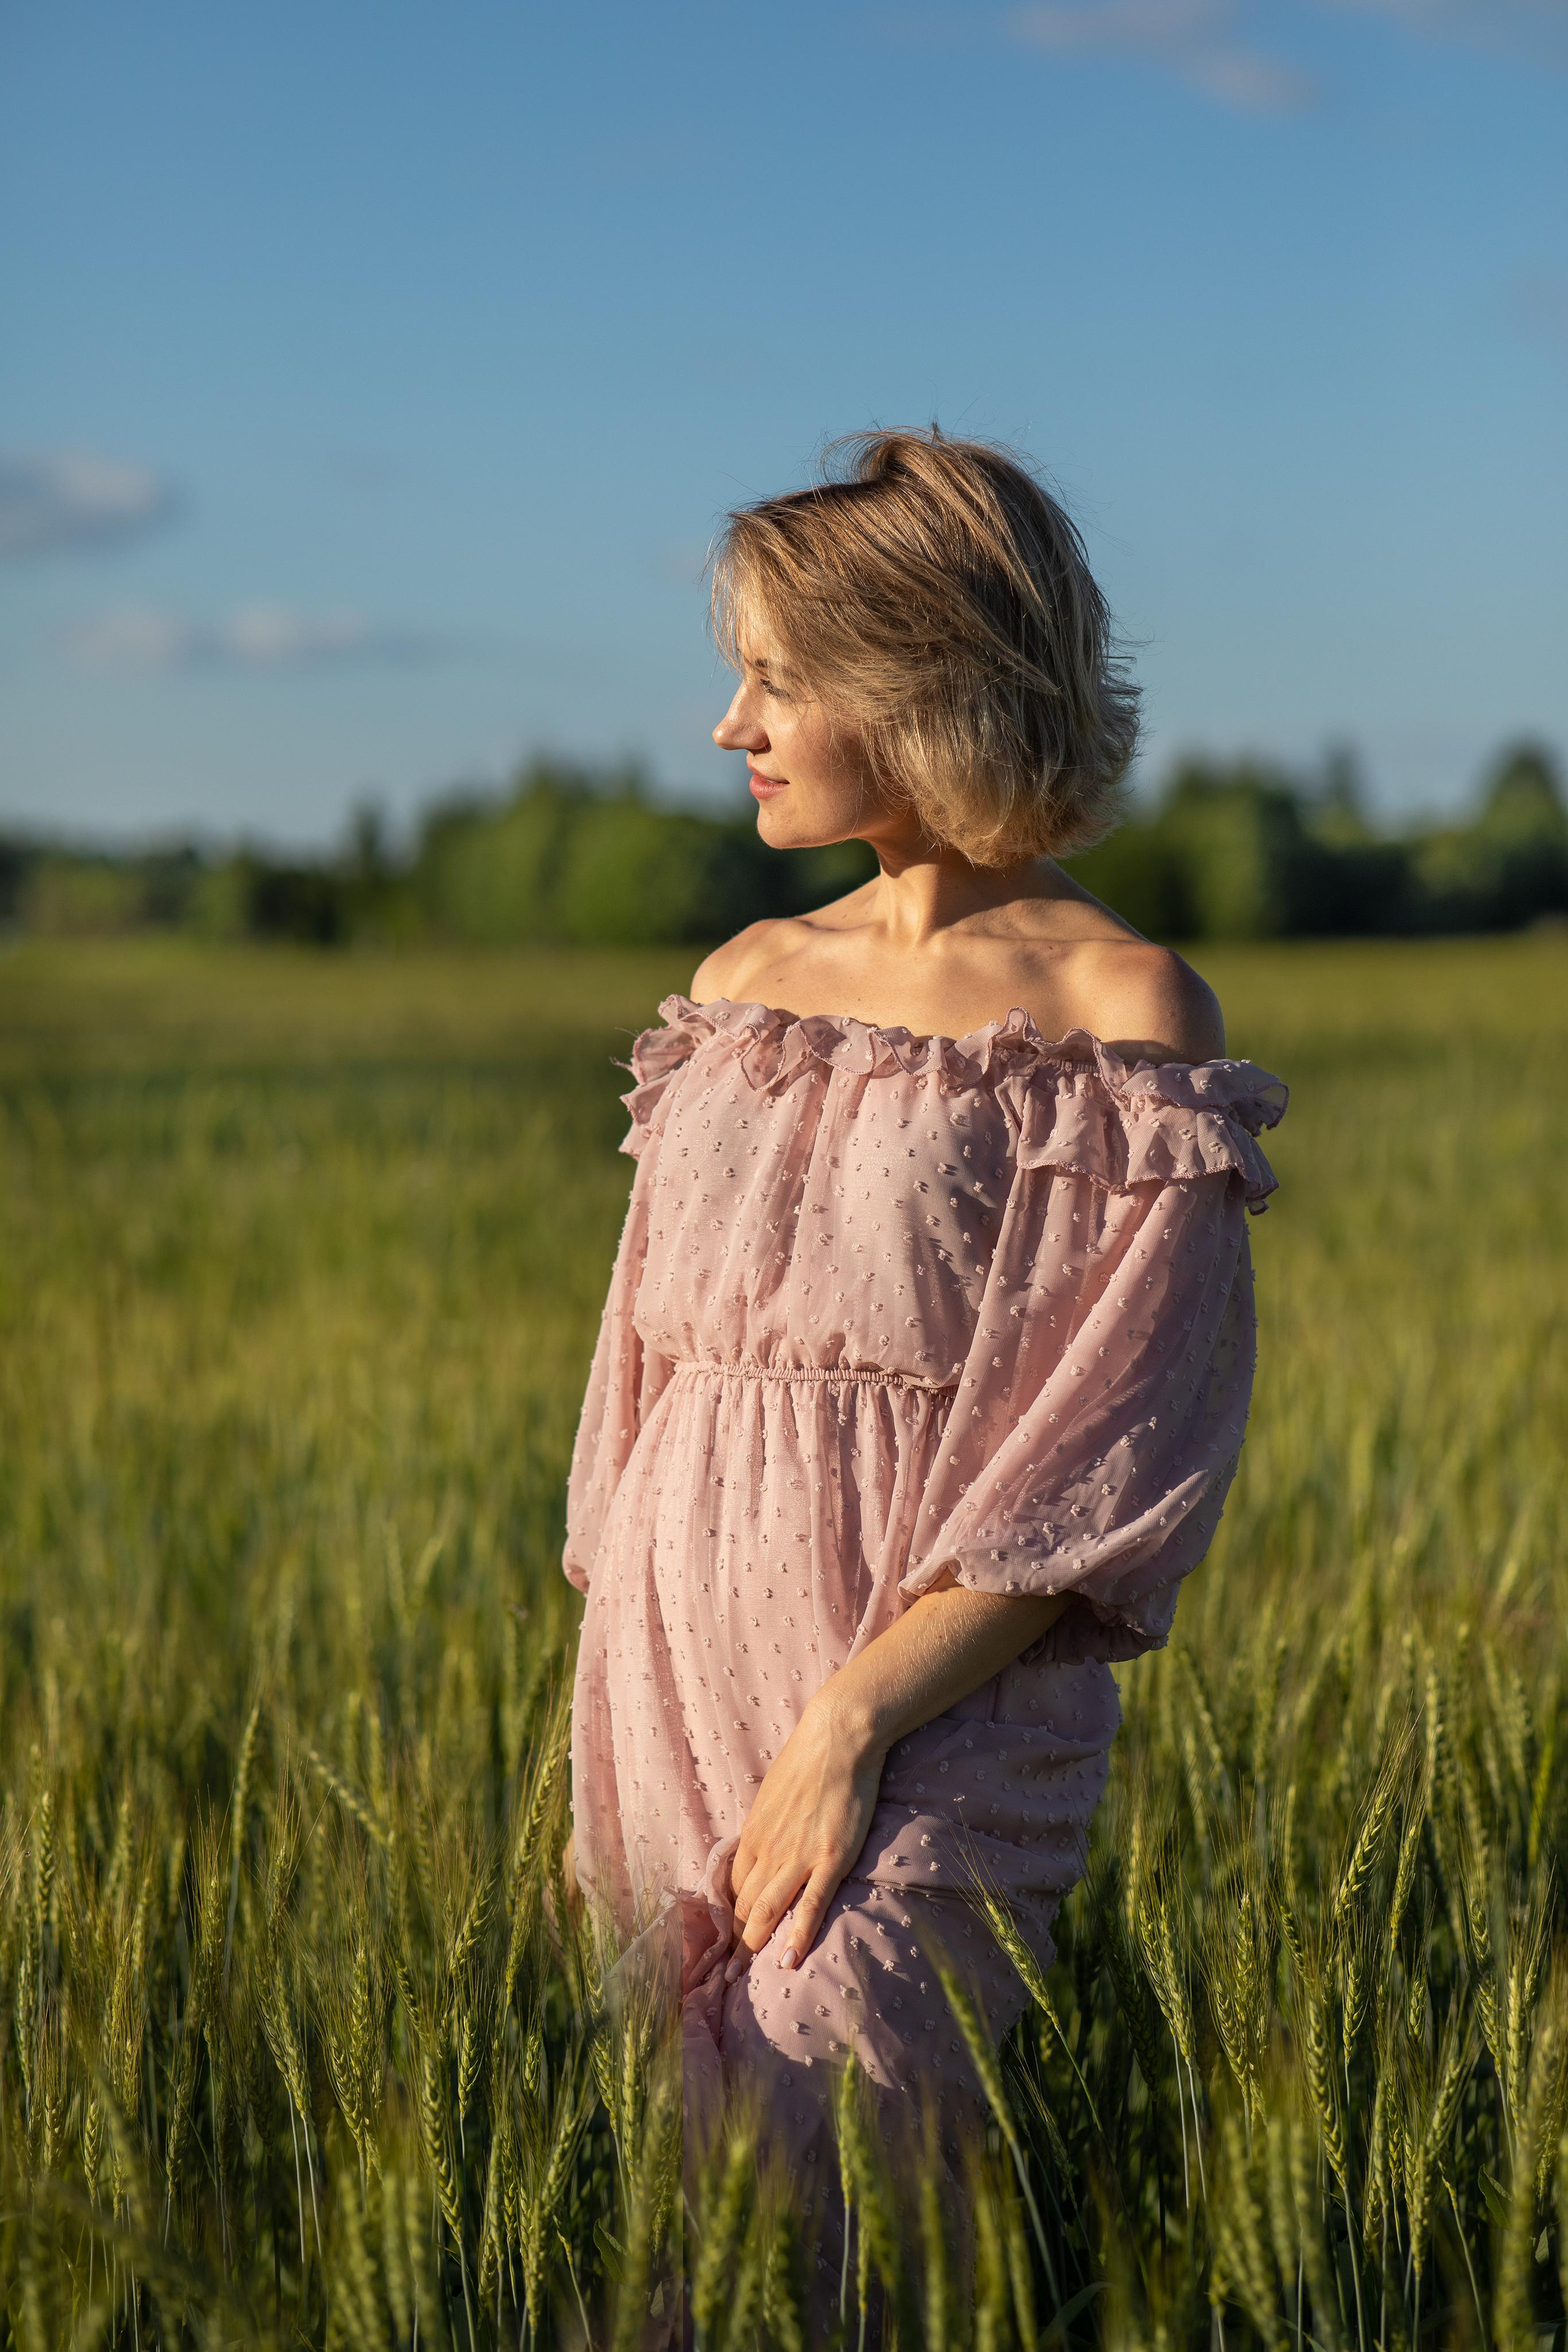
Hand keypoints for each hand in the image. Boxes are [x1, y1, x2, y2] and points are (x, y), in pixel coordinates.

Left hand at [725, 1693, 883, 1982]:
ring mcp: (798, 1856)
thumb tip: (761, 1847)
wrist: (838, 1737)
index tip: (725, 1943)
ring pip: (767, 1911)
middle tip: (727, 1975)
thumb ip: (766, 1826)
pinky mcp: (830, 1858)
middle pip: (744, 1906)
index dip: (728, 1919)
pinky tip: (789, 1961)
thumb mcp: (773, 1795)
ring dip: (753, 1948)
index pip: (732, 1888)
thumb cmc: (807, 1760)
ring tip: (743, 1979)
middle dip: (734, 1942)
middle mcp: (768, 1850)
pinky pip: (811, 1905)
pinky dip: (797, 1936)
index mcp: (752, 1835)